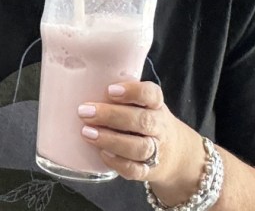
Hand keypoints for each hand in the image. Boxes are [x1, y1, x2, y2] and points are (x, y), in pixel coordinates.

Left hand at [78, 81, 203, 186]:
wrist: (174, 153)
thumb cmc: (145, 119)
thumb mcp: (141, 103)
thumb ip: (119, 95)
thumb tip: (80, 82)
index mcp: (156, 105)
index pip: (151, 94)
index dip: (132, 92)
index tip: (110, 90)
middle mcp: (158, 126)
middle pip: (142, 121)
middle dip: (112, 116)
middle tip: (85, 112)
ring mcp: (156, 150)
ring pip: (139, 147)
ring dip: (111, 140)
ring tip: (87, 133)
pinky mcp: (148, 170)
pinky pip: (136, 170)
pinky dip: (118, 163)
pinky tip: (102, 154)